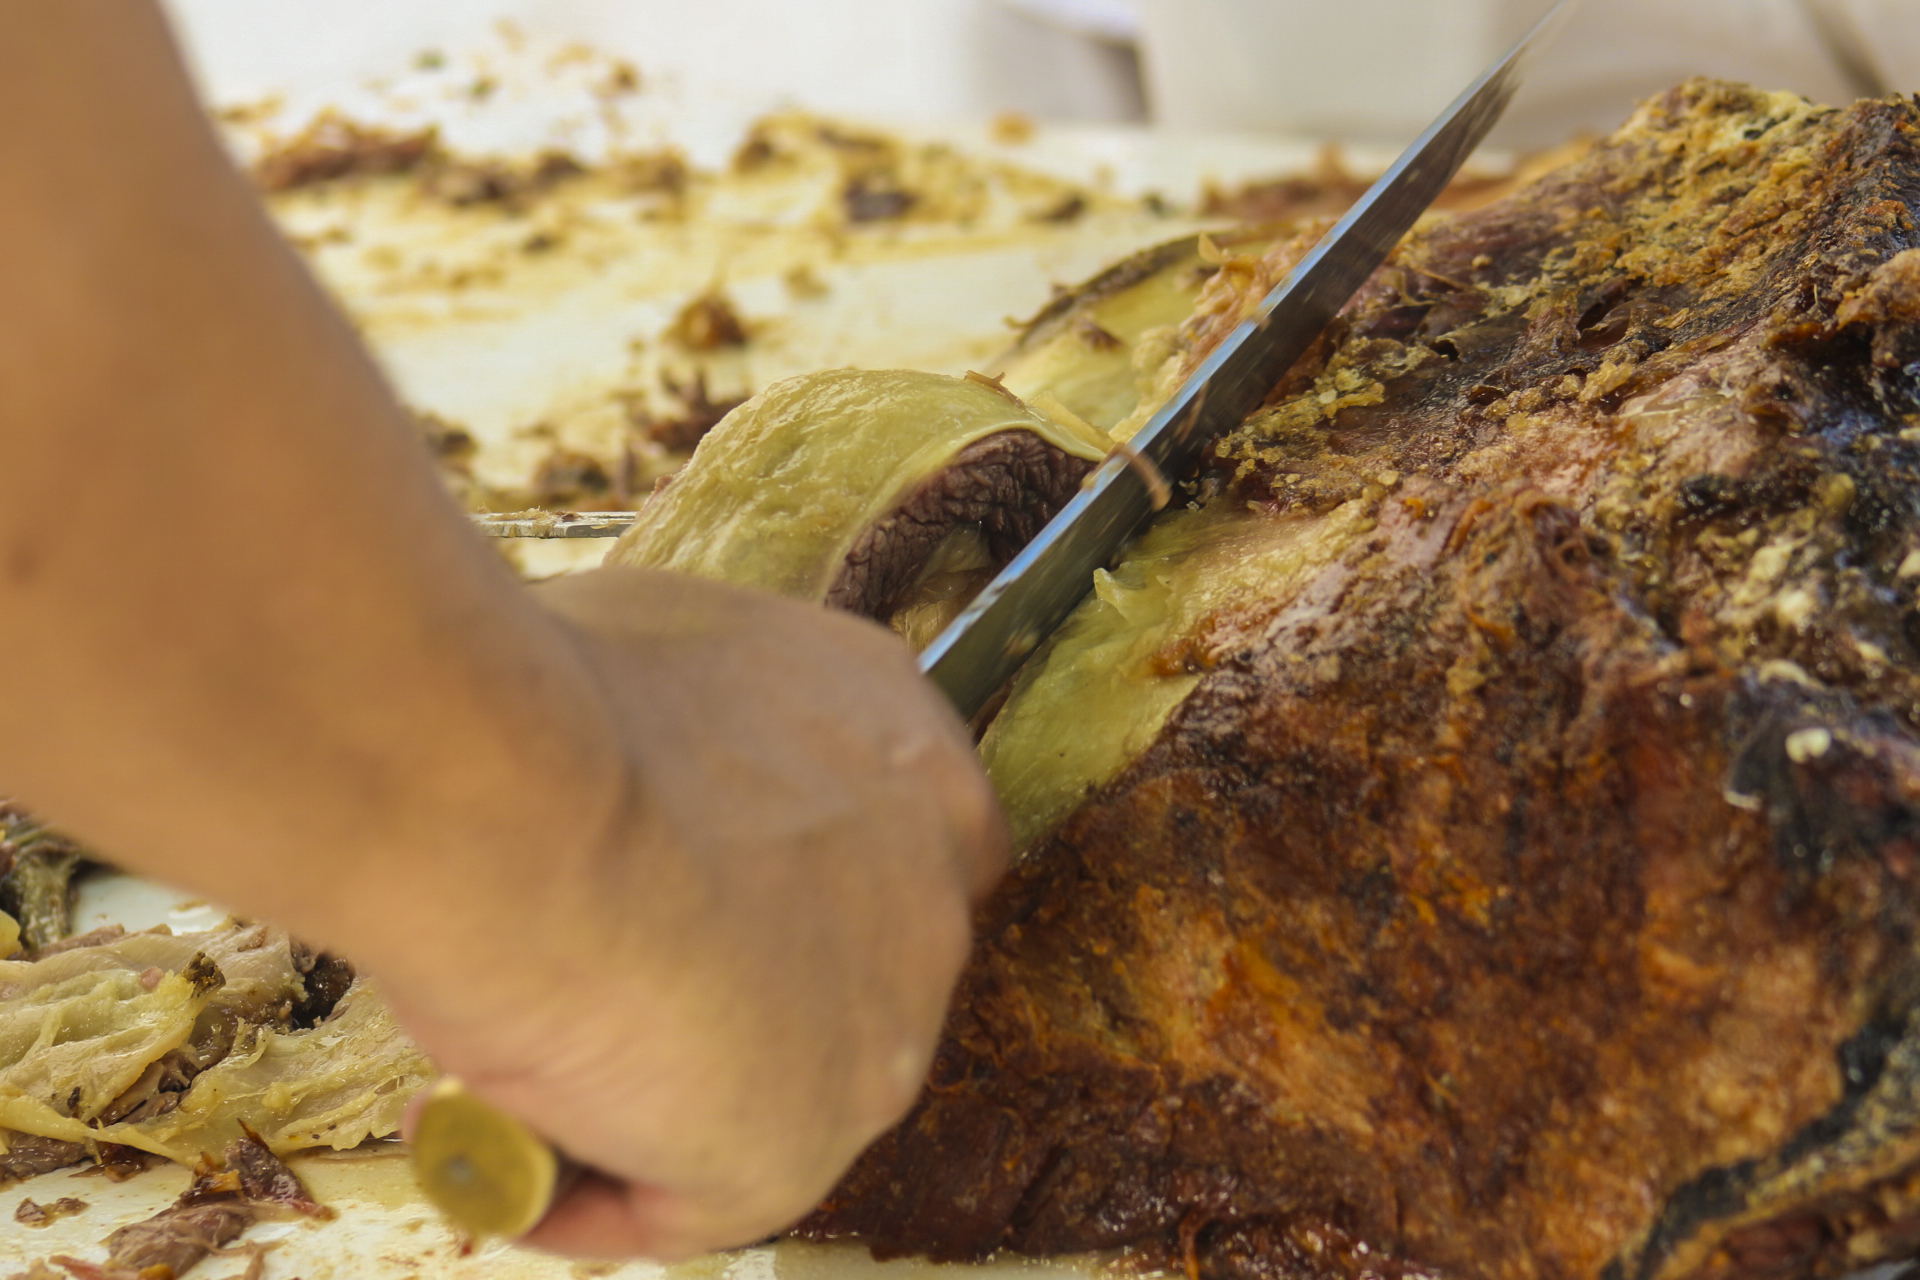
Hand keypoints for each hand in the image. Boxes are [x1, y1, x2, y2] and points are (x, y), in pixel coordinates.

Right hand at [376, 568, 1007, 1259]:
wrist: (518, 790)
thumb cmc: (552, 702)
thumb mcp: (667, 663)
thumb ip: (706, 738)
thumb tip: (633, 781)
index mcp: (907, 757)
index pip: (889, 851)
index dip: (783, 895)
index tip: (677, 907)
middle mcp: (929, 888)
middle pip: (839, 980)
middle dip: (724, 998)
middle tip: (591, 996)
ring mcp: (883, 1023)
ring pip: (771, 1096)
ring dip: (655, 1103)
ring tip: (516, 1077)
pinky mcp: (803, 1138)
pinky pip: (694, 1202)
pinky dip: (592, 1196)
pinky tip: (501, 1156)